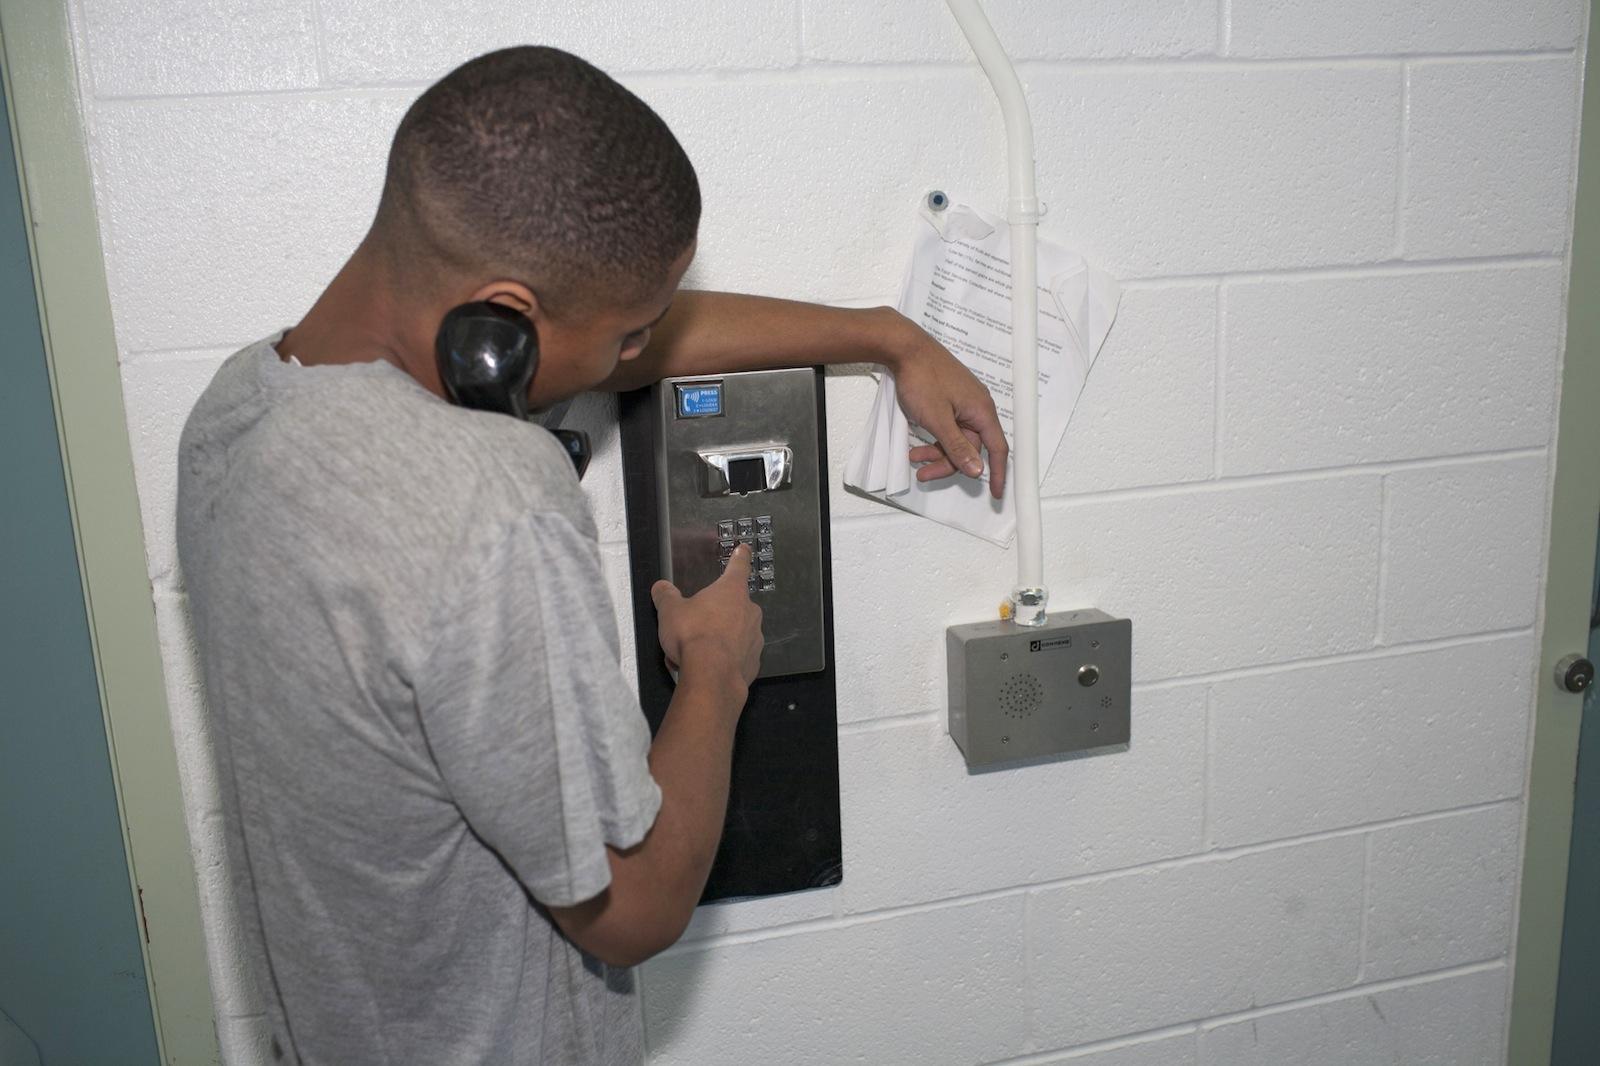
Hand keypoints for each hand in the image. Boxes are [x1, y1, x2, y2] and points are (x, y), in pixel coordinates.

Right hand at [651, 544, 763, 689]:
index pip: (738, 566)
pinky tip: (707, 667)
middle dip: (714, 616)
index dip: (740, 556)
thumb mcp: (670, 611)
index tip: (744, 549)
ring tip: (694, 653)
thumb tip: (660, 588)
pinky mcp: (754, 662)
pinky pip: (737, 656)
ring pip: (734, 633)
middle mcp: (749, 611)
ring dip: (717, 640)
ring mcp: (754, 637)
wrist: (711, 676)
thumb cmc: (693, 637)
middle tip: (692, 630)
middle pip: (733, 606)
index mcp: (731, 591)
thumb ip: (665, 596)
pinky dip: (724, 660)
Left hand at [886, 315, 1009, 498]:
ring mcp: (962, 402)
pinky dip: (934, 437)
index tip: (996, 493)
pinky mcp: (949, 398)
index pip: (997, 448)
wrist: (904, 347)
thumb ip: (957, 447)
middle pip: (970, 447)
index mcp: (981, 411)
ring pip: (955, 438)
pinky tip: (917, 442)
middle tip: (925, 474)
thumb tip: (977, 469)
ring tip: (914, 457)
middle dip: (948, 463)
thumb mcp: (938, 420)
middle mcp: (976, 406)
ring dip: (936, 451)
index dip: (998, 472)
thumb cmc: (922, 377)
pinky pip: (947, 426)